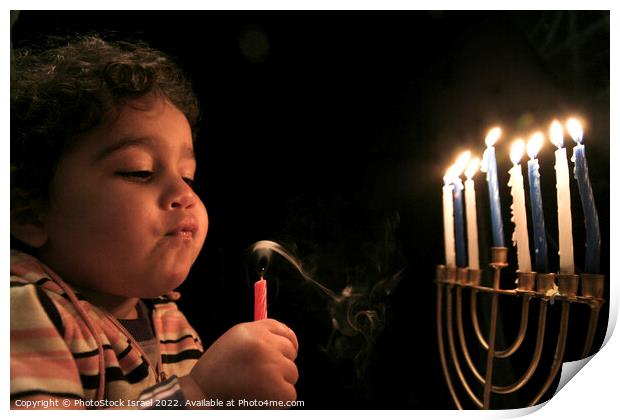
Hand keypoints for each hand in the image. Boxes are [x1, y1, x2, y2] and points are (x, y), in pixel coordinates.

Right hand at [181, 319, 298, 406]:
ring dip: (279, 383)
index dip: (288, 342)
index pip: (283, 330)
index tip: (288, 351)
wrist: (200, 398)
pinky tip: (259, 399)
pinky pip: (289, 393)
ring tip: (255, 388)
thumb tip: (287, 340)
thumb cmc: (216, 372)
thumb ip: (258, 337)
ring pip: (292, 373)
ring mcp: (272, 367)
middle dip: (281, 364)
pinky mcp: (278, 390)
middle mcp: (263, 345)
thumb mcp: (234, 343)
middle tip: (261, 376)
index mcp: (251, 332)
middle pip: (291, 351)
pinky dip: (277, 401)